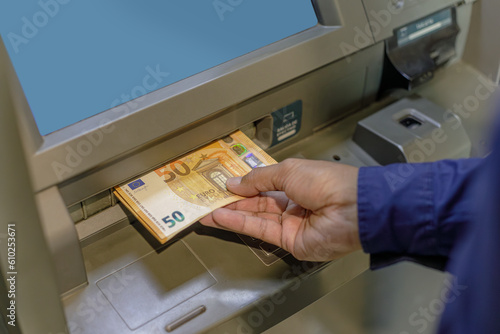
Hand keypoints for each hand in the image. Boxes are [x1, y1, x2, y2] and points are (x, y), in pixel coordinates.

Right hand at [200, 158, 360, 261]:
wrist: (352, 208)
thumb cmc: (326, 182)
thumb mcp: (288, 170)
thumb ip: (258, 179)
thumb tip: (234, 183)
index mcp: (297, 182)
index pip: (264, 184)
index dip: (243, 185)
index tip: (222, 185)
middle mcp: (293, 203)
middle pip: (257, 202)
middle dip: (232, 201)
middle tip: (208, 200)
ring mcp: (291, 224)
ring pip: (255, 218)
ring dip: (230, 214)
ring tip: (207, 211)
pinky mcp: (289, 242)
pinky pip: (260, 231)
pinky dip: (240, 224)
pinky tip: (222, 218)